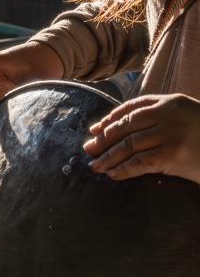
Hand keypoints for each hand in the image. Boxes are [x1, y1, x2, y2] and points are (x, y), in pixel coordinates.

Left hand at [83, 94, 199, 183]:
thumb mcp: (188, 118)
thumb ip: (163, 117)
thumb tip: (122, 130)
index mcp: (171, 101)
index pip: (132, 107)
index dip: (110, 119)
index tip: (96, 130)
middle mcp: (169, 114)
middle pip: (125, 126)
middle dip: (104, 139)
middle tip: (88, 149)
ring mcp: (170, 134)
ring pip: (128, 145)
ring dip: (108, 157)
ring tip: (96, 166)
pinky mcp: (172, 155)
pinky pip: (139, 163)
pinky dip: (122, 169)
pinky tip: (113, 174)